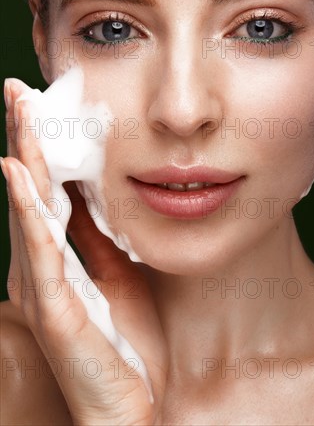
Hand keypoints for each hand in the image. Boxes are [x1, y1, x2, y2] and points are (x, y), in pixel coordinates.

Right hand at [2, 78, 167, 424]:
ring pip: (30, 206)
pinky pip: (41, 247)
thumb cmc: (121, 341)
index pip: (47, 189)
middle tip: (17, 88)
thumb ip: (97, 236)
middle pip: (31, 187)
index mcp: (56, 256)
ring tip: (18, 109)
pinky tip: (19, 172)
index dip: (40, 145)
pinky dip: (28, 207)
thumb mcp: (116, 273)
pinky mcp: (54, 306)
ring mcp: (42, 284)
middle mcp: (40, 264)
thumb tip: (94, 193)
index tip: (38, 103)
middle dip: (24, 135)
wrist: (127, 406)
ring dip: (24, 154)